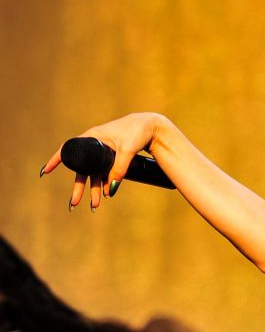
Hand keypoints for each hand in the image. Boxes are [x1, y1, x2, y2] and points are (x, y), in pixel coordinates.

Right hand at [40, 112, 163, 210]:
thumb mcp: (127, 150)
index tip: (46, 172)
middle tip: (75, 203)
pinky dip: (104, 182)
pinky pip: (104, 171)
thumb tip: (110, 190)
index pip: (68, 148)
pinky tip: (105, 193)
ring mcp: (104, 151)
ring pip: (94, 172)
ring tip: (93, 205)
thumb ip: (119, 169)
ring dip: (94, 188)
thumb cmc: (138, 132)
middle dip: (79, 187)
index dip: (56, 160)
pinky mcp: (113, 156)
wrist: (152, 126)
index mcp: (93, 137)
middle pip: (82, 168)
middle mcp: (95, 144)